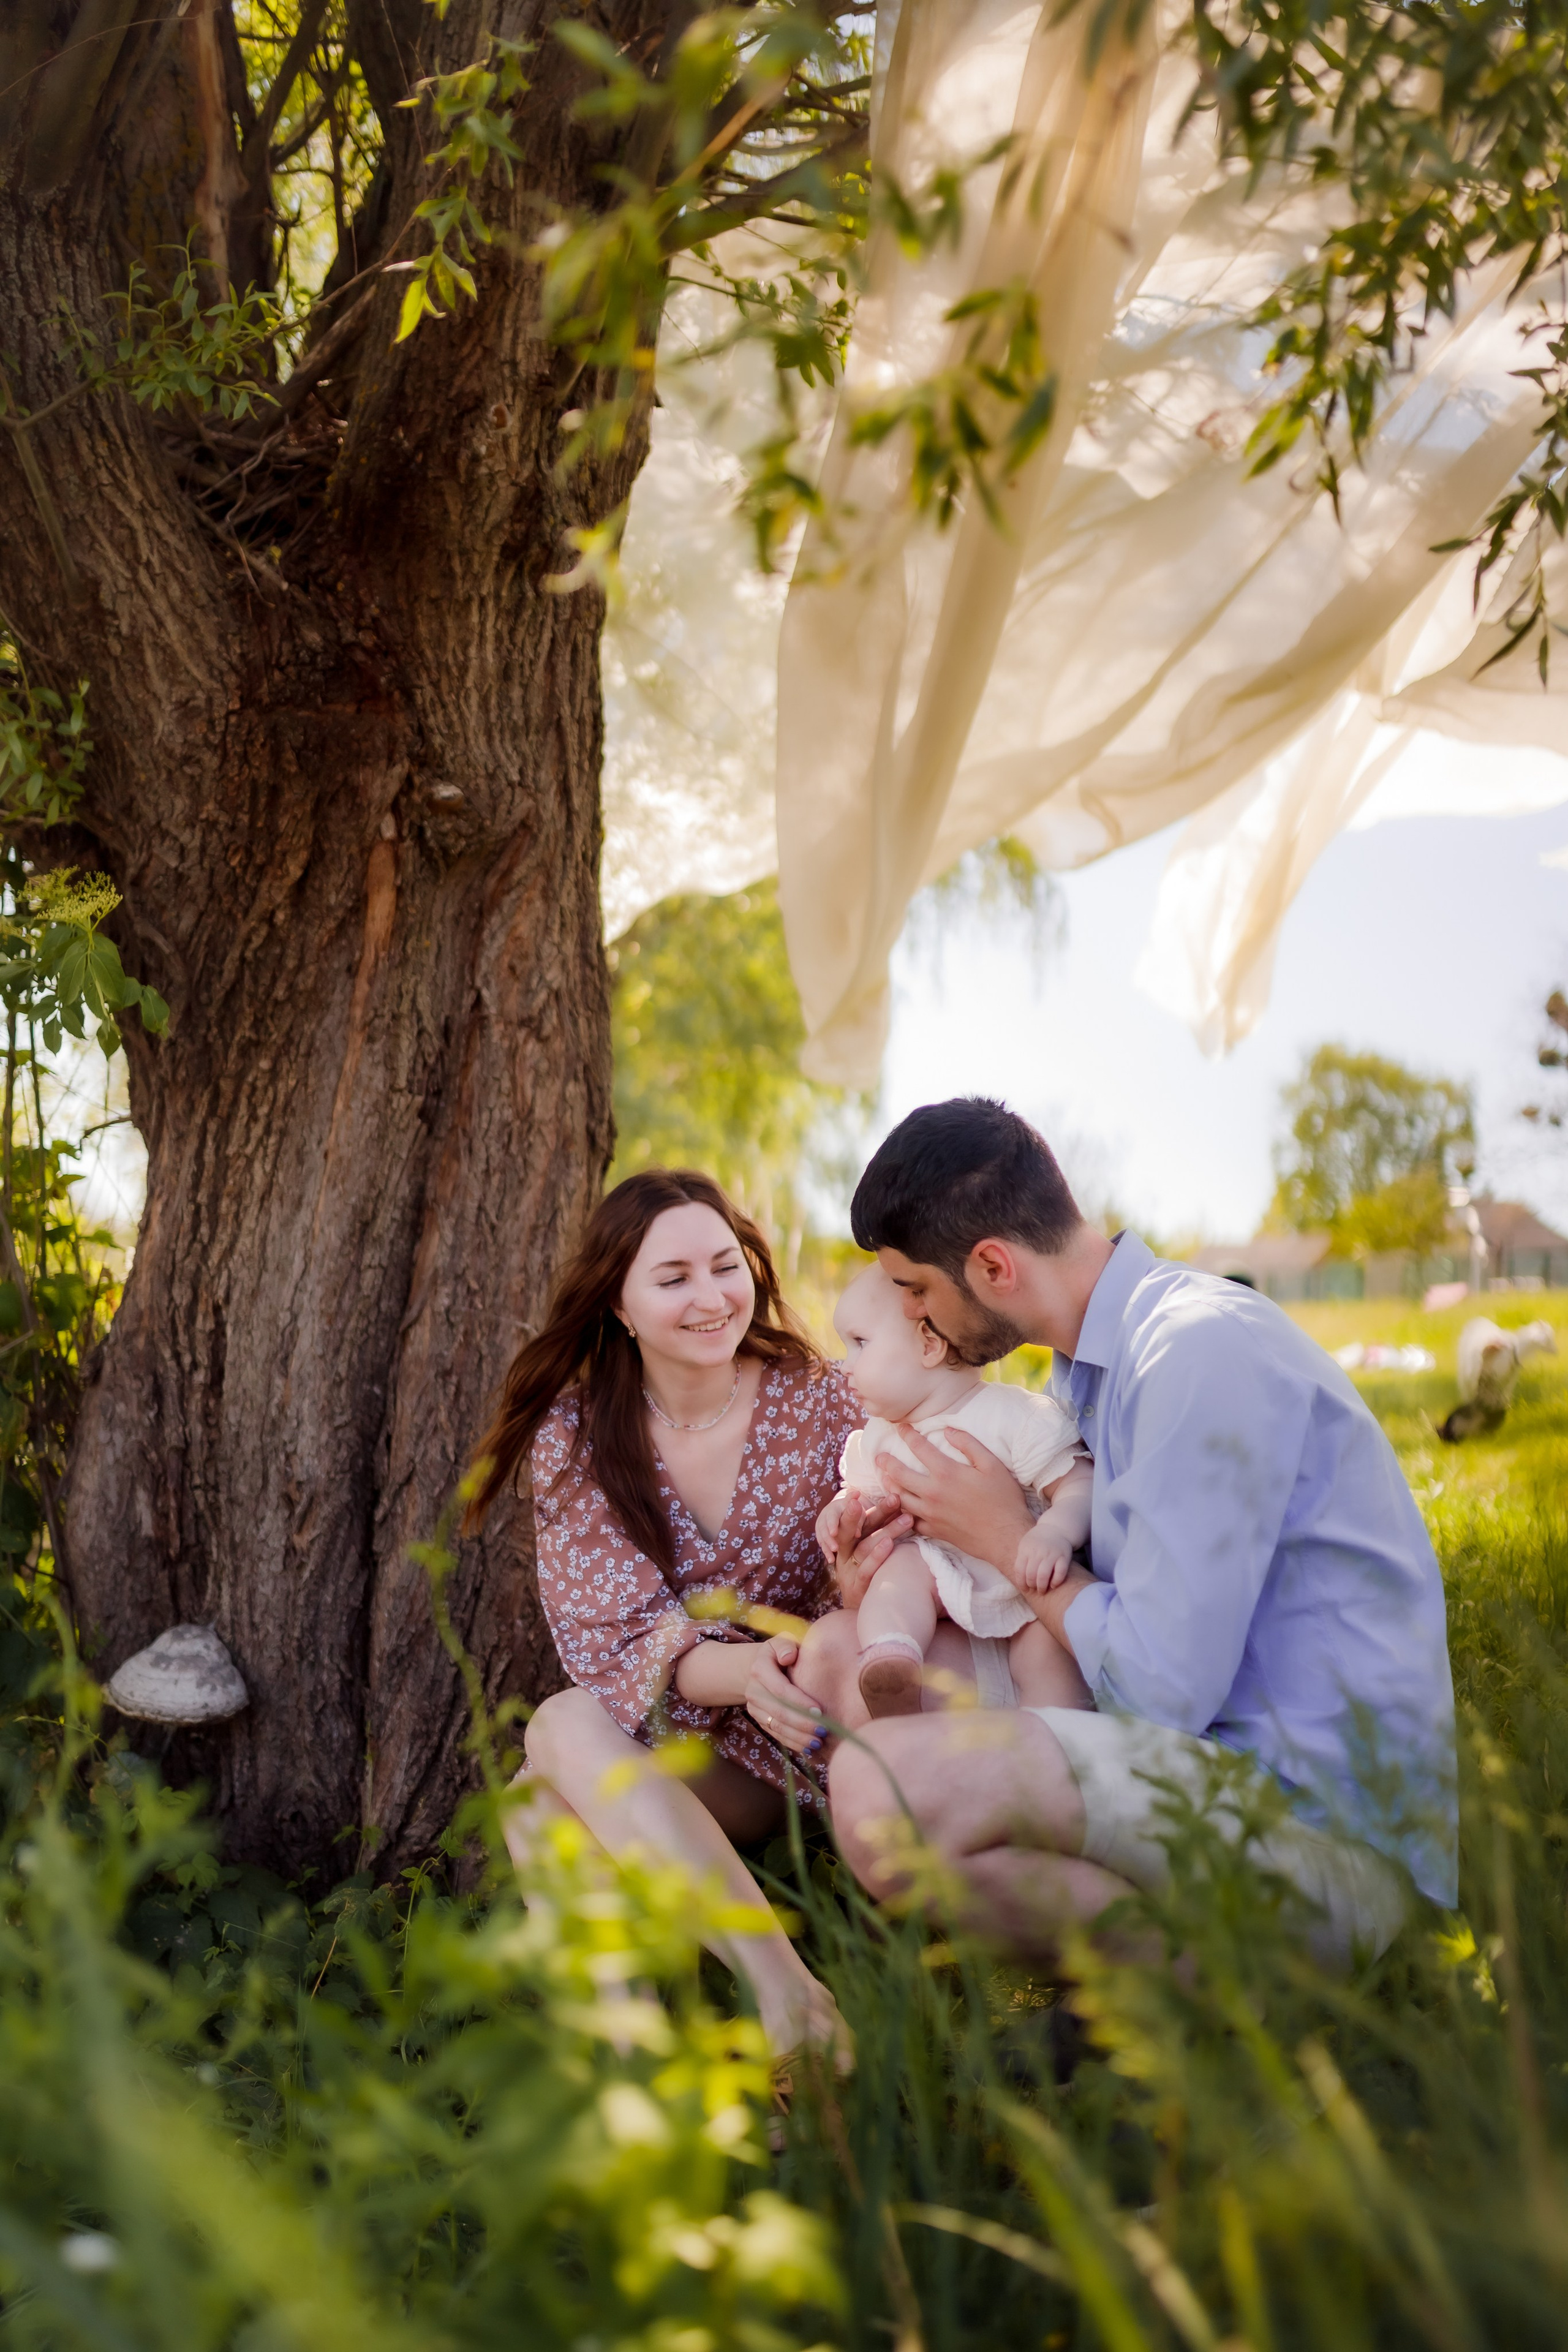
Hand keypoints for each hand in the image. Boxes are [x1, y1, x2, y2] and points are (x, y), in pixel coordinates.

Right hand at [742, 1635, 823, 1754]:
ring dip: (798, 1737)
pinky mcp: (759, 1720)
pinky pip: (776, 1734)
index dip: (800, 1702)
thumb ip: (787, 1645)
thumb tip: (789, 1657)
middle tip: (825, 1730)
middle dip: (802, 1723)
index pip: (780, 1689)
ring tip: (819, 1742)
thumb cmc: (781, 1652)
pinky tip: (809, 1747)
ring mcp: (755, 1708)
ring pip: (776, 1727)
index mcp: (760, 1668)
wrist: (761, 1666)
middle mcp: (753, 1691)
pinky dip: (792, 1743)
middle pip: (779, 1712)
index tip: (820, 1710)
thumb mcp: (783, 1641)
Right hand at [820, 1490, 911, 1610]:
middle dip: (877, 1511)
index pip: (859, 1519)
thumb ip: (879, 1531)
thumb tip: (906, 1506)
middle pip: (859, 1528)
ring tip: (906, 1519)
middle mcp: (845, 1553)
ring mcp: (849, 1570)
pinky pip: (866, 1569)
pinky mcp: (857, 1587)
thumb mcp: (869, 1552)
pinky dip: (877, 1555)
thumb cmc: (871, 1577)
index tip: (882, 1489)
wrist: (863, 1614)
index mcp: (847, 1542)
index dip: (868, 1503)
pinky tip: (889, 1544)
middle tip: (895, 1496)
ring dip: (887, 1530)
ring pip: (866, 1546)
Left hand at [873, 1428, 1032, 1575]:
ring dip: (889, 1487)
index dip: (907, 1435)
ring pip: (899, 1499)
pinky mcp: (933, 1530)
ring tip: (884, 1479)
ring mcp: (930, 1514)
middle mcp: (932, 1493)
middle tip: (879, 1456)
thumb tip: (948, 1430)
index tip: (900, 1427)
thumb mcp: (992, 1465)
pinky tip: (900, 1508)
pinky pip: (909, 1521)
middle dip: (886, 1462)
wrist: (1007, 1538)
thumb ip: (969, 1444)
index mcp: (946, 1473)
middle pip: (899, 1475)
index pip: (919, 1448)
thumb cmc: (1003, 1500)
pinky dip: (901, 1513)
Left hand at [1015, 1518, 1075, 1591]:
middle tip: (1034, 1589)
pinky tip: (1053, 1585)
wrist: (1056, 1528)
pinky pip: (1060, 1573)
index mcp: (1026, 1549)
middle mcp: (1038, 1551)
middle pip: (1031, 1574)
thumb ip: (1021, 1559)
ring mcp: (1051, 1554)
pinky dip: (1056, 1581)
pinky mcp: (1064, 1557)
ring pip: (1043, 1575)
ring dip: (1041, 1586)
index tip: (1024, 1589)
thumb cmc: (1038, 1540)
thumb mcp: (1025, 1544)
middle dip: (1031, 1585)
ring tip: (1042, 1590)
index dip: (1021, 1583)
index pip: (1019, 1570)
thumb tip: (1018, 1579)